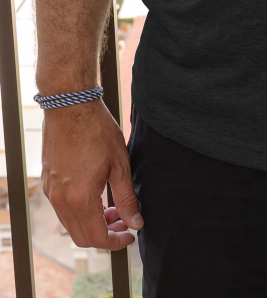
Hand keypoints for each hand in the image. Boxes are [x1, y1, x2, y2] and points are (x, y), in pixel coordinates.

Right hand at [41, 99, 142, 249]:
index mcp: (80, 199)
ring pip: (71, 224)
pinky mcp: (48, 182)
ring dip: (92, 223)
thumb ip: (127, 198)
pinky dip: (80, 211)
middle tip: (124, 222)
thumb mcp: (119, 164)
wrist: (70, 106)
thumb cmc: (97, 130)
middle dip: (105, 235)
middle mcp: (61, 200)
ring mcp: (51, 192)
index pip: (97, 238)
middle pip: (81, 236)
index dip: (116, 241)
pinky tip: (96, 195)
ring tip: (113, 208)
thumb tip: (136, 223)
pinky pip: (62, 209)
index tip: (130, 234)